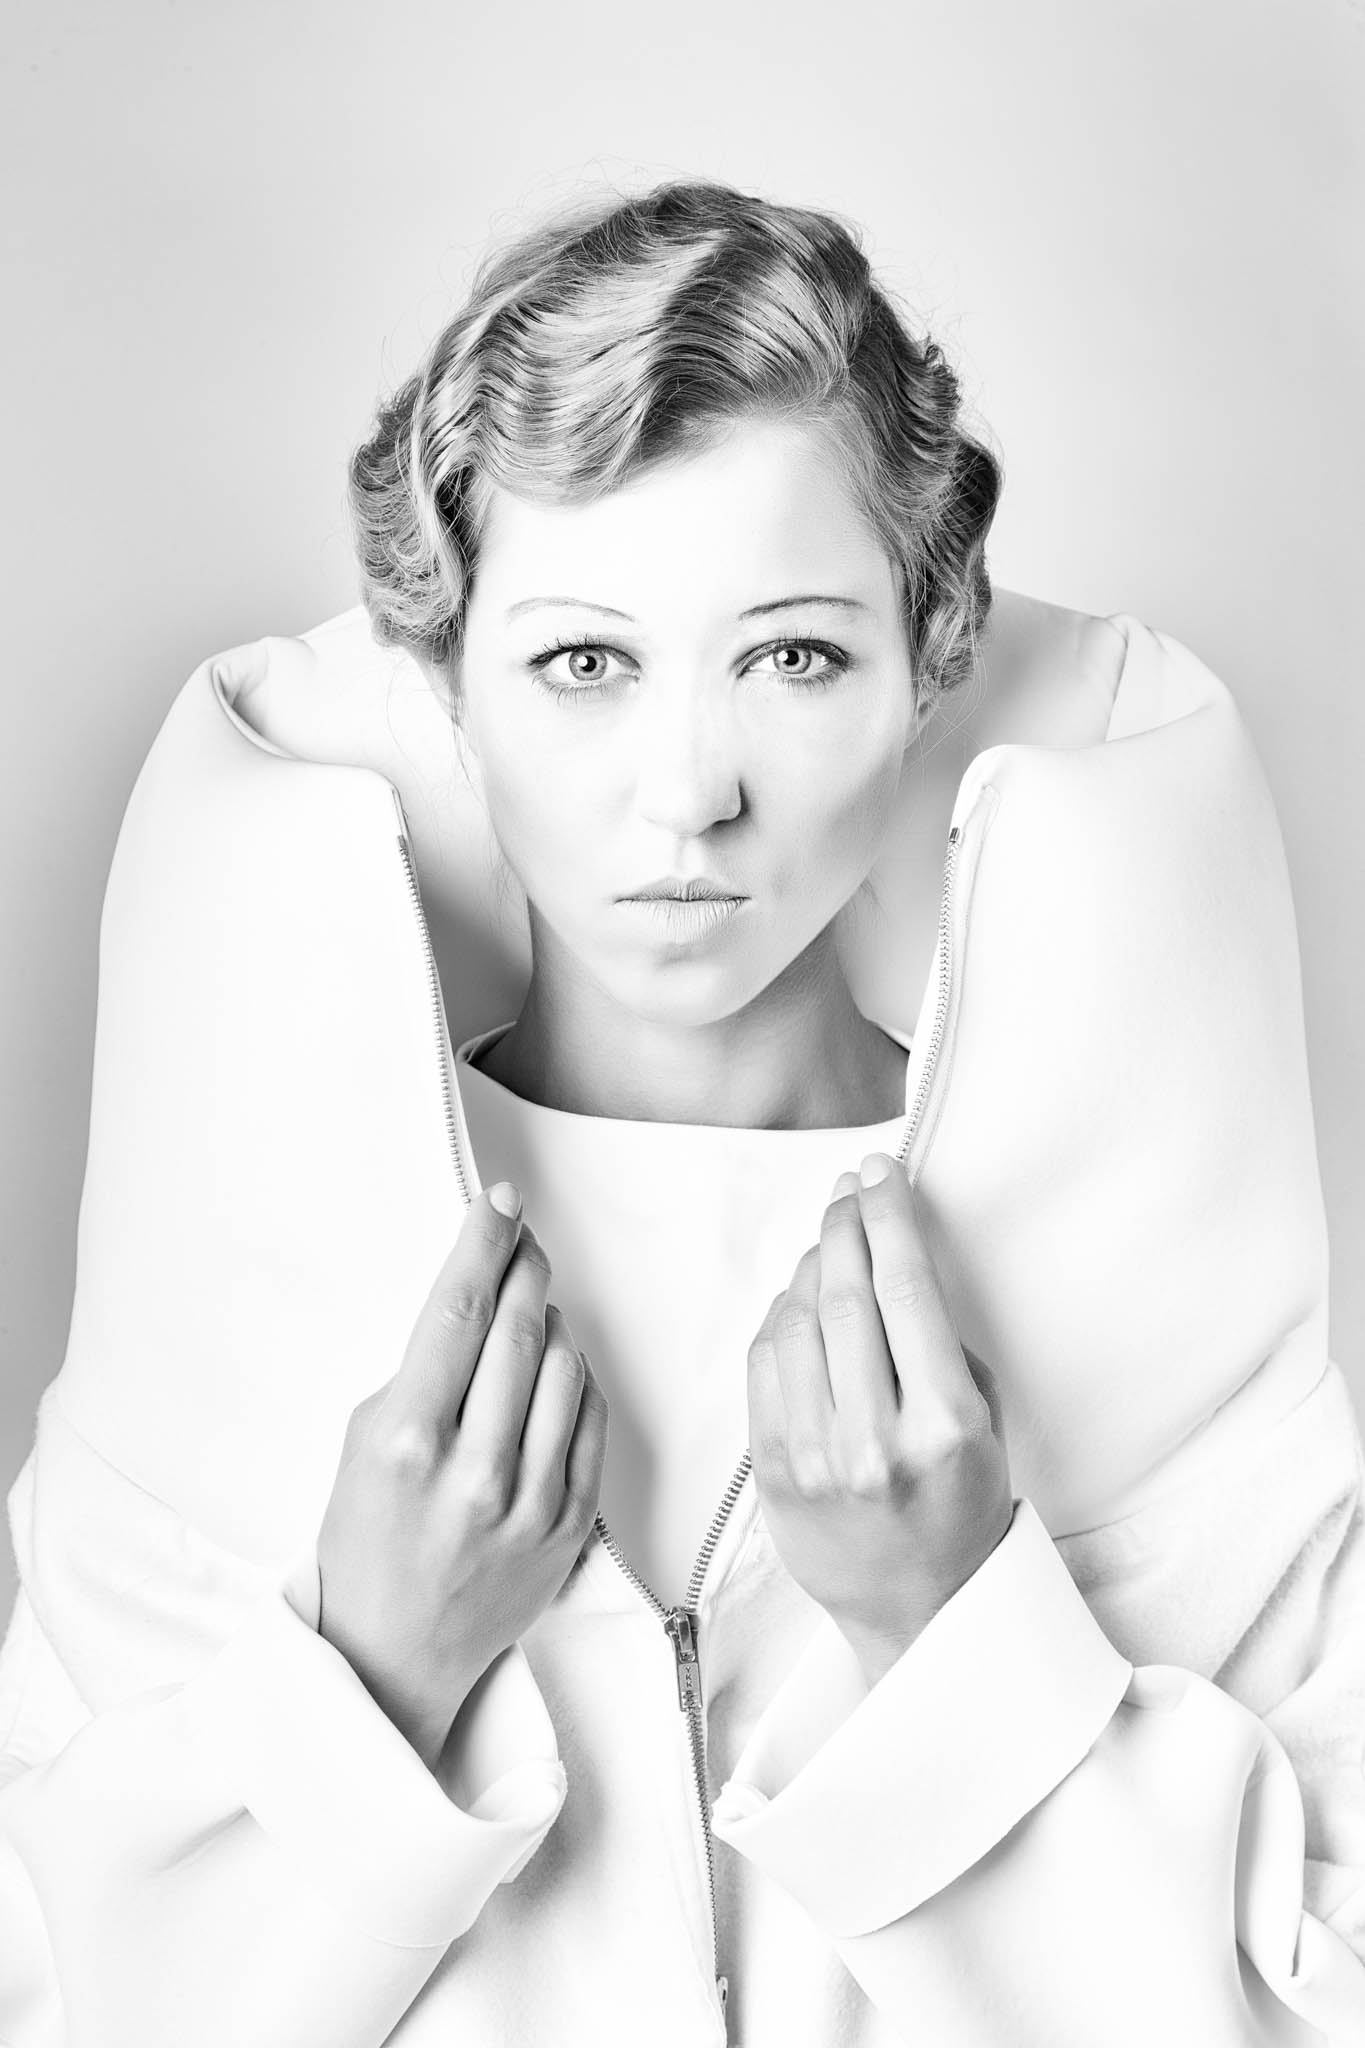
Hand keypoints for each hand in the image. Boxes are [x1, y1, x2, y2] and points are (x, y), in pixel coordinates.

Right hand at [315, 1184, 608, 1771]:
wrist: (395, 1656)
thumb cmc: (365, 1540)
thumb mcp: (360, 1446)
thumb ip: (418, 1375)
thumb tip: (476, 1298)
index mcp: (408, 1445)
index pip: (456, 1315)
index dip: (482, 1245)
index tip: (498, 1204)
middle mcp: (474, 1473)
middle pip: (518, 1331)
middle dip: (524, 1269)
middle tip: (523, 1240)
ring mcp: (530, 1504)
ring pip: (564, 1368)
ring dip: (551, 1322)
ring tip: (531, 1310)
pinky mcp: (570, 1526)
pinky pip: (590, 1421)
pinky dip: (575, 1380)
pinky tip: (555, 1368)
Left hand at [745, 1152, 1012, 1687]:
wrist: (918, 1610)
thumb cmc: (960, 1506)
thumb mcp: (983, 1424)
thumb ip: (940, 1346)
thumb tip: (890, 1258)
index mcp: (942, 1427)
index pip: (906, 1290)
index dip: (889, 1217)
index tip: (882, 1174)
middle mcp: (873, 1442)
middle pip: (844, 1296)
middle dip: (845, 1225)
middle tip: (850, 1188)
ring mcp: (812, 1459)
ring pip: (794, 1322)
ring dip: (810, 1266)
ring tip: (830, 1244)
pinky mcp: (769, 1471)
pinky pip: (762, 1365)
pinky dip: (779, 1318)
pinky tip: (800, 1302)